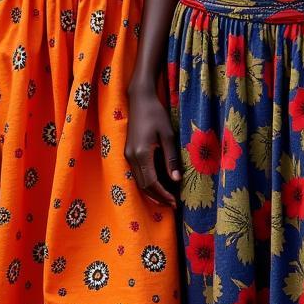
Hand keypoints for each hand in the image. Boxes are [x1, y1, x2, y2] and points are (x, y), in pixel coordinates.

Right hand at [125, 81, 179, 205]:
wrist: (140, 99)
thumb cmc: (155, 114)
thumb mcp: (168, 135)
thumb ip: (171, 158)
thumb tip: (176, 180)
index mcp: (141, 154)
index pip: (151, 183)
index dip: (163, 195)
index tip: (175, 202)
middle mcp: (131, 156)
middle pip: (143, 185)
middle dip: (158, 197)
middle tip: (173, 204)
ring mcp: (127, 154)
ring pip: (138, 181)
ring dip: (152, 191)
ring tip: (167, 197)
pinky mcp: (128, 151)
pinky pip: (137, 173)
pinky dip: (147, 182)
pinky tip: (158, 183)